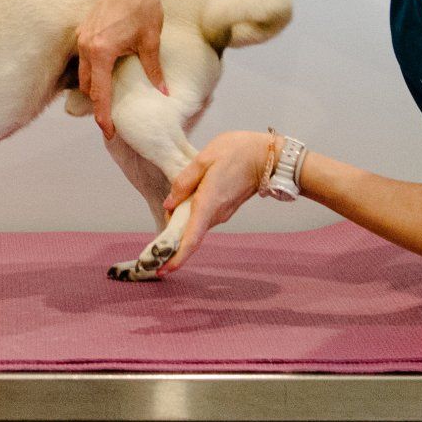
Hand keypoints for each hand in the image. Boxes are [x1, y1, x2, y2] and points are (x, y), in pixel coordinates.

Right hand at [74, 0, 167, 140]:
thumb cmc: (141, 5)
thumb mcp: (150, 40)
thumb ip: (153, 69)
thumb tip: (163, 92)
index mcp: (100, 53)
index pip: (99, 93)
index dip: (103, 115)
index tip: (109, 132)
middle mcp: (86, 47)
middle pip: (87, 86)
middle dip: (97, 103)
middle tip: (112, 118)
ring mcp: (82, 38)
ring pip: (84, 73)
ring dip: (94, 87)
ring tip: (109, 99)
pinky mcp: (84, 30)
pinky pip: (84, 59)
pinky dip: (93, 71)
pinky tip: (107, 74)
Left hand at [156, 130, 273, 275]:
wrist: (269, 157)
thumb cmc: (238, 152)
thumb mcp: (205, 158)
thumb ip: (184, 181)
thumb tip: (169, 204)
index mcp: (209, 203)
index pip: (191, 240)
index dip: (175, 257)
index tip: (161, 270)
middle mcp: (216, 214)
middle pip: (189, 235)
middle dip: (171, 241)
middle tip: (152, 245)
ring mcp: (223, 213)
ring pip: (195, 225)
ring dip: (180, 225)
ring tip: (166, 213)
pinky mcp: (225, 208)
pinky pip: (203, 217)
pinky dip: (189, 216)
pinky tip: (182, 203)